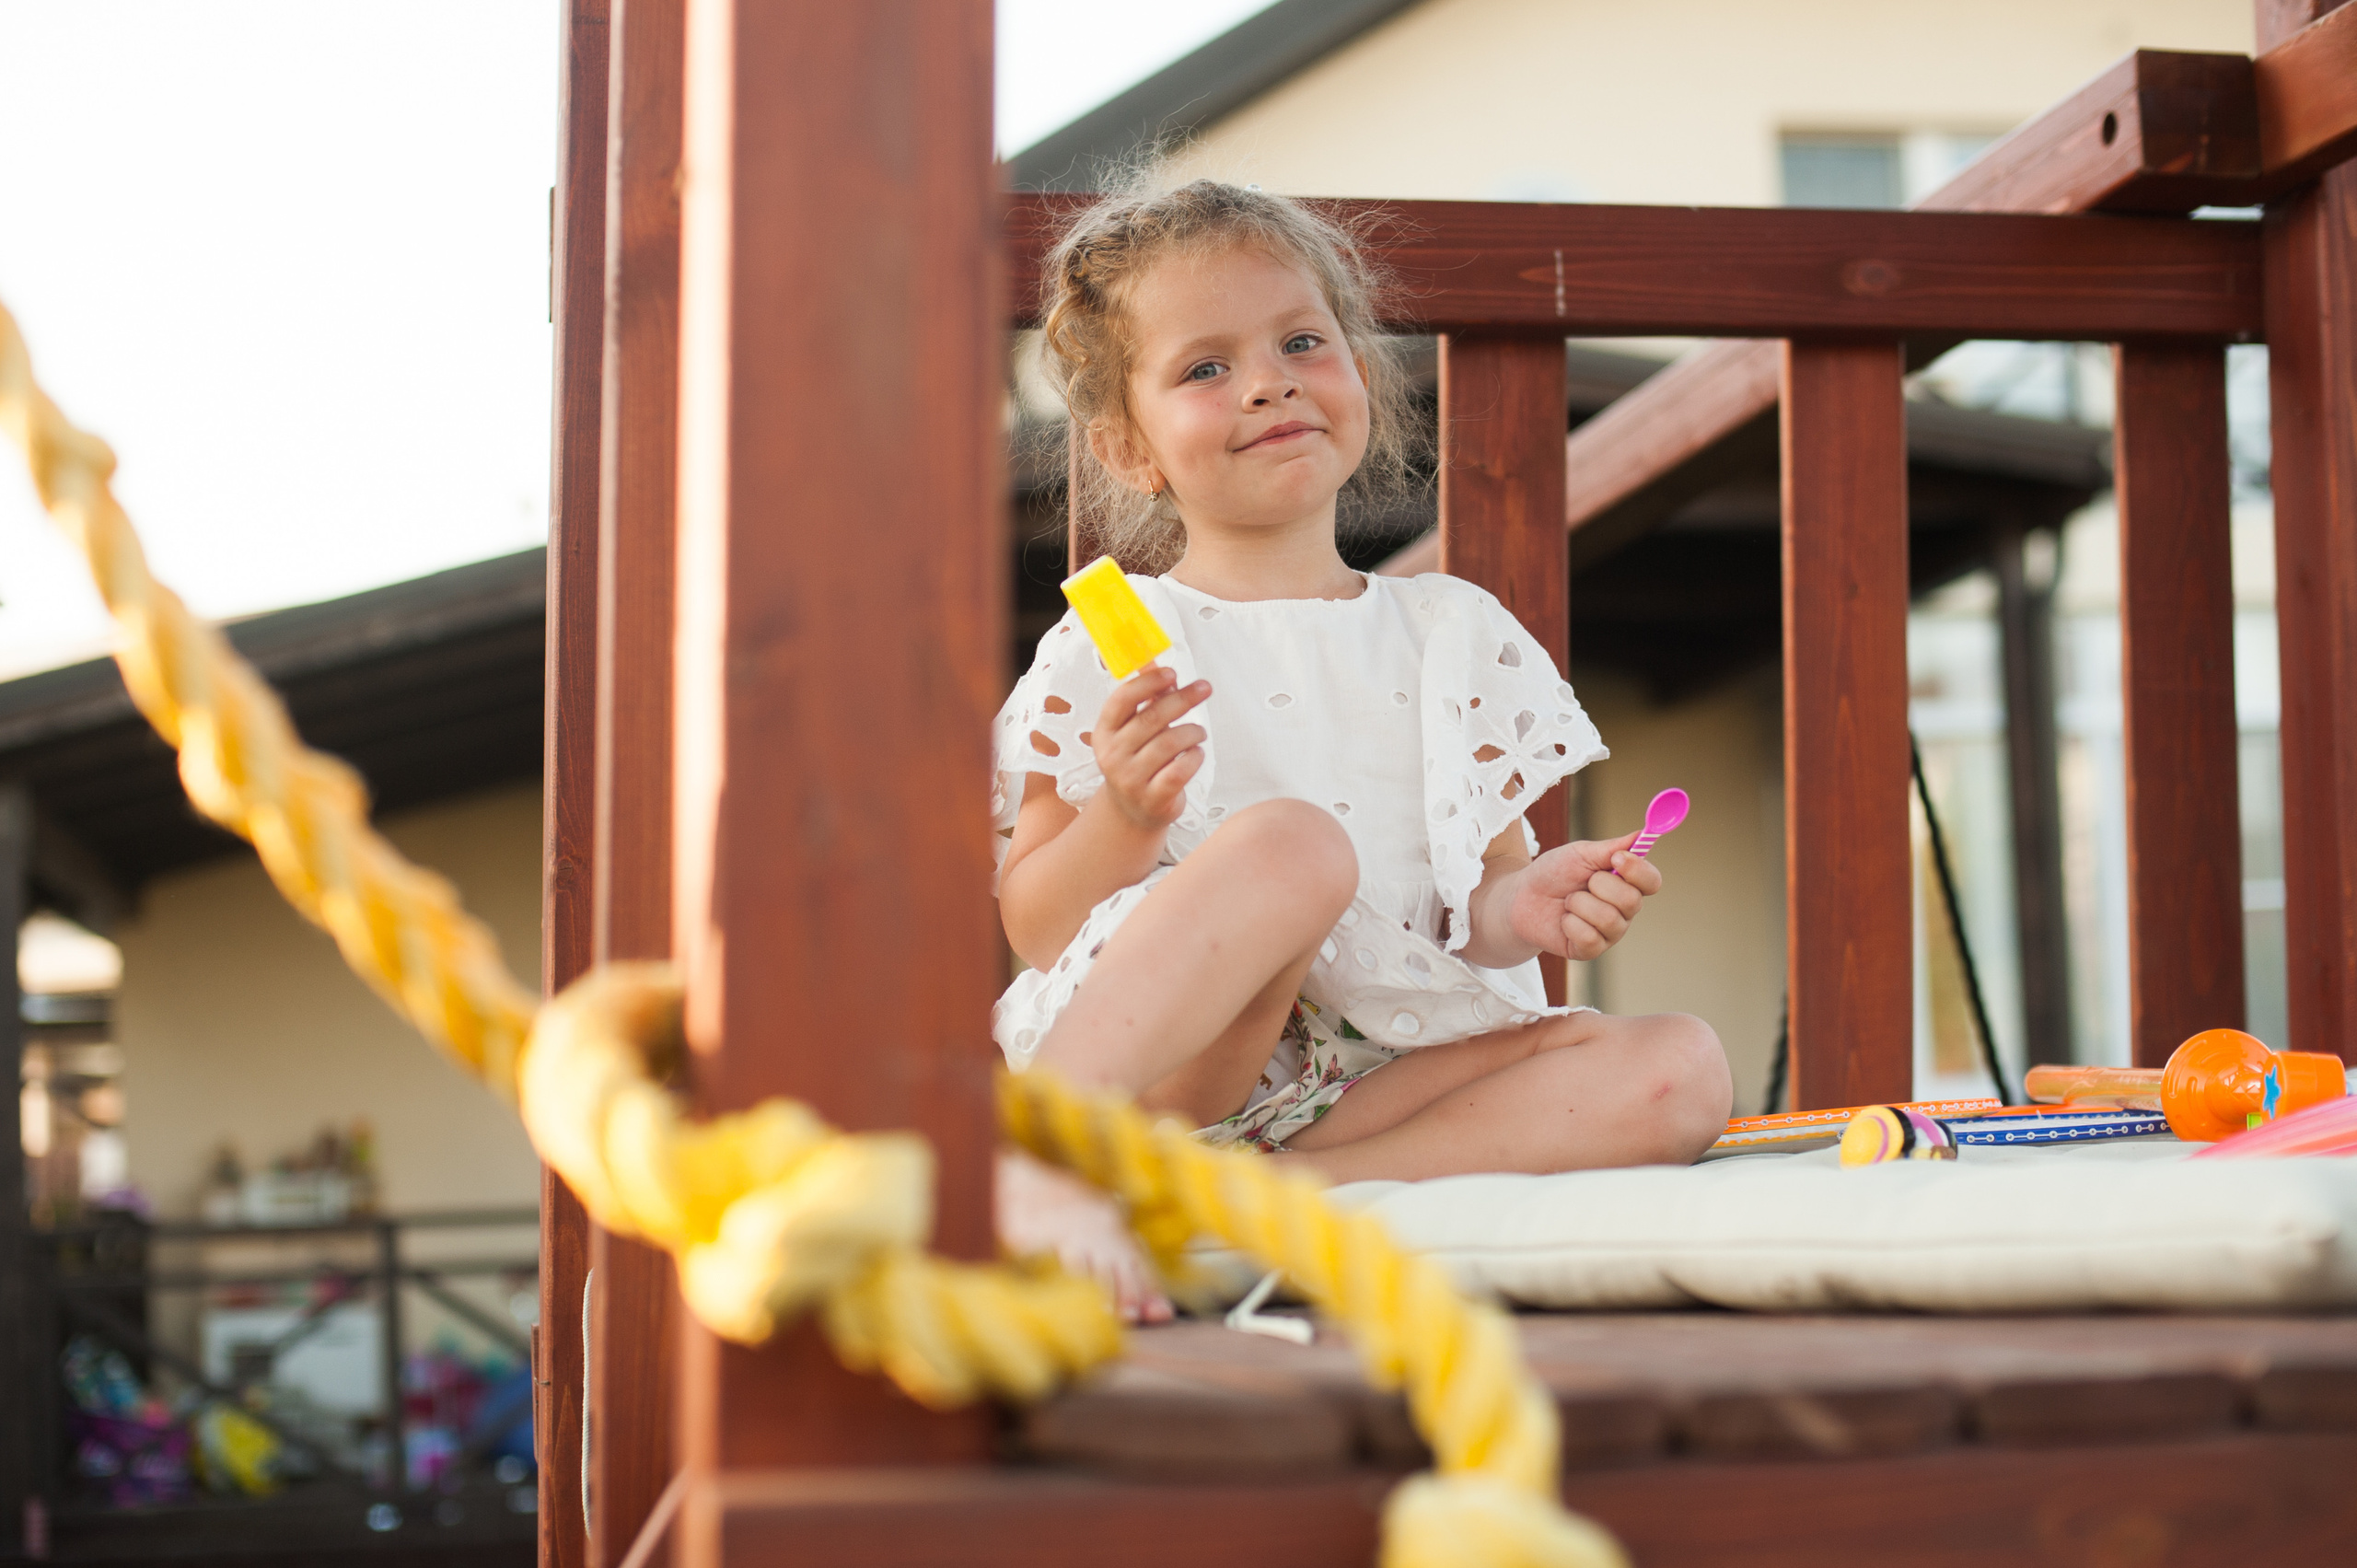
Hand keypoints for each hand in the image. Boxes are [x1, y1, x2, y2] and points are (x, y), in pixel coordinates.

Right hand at [1090, 665, 1209, 831]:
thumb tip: (1155, 661)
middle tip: (1204, 689)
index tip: (1172, 674)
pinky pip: (1180, 770)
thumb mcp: (1132, 729)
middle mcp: (1113, 755)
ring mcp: (1130, 779)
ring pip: (1170, 743)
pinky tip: (1196, 753)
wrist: (1133, 810)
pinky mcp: (1153, 798)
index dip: (1148, 683)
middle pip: (1152, 718)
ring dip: (1192, 731)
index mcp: (1105, 732)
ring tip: (1198, 732)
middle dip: (1182, 699)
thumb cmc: (1137, 761)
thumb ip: (1144, 697)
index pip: (1122, 700)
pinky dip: (1194, 757)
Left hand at [1502, 832, 1661, 961]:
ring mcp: (1609, 932)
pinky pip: (1590, 937)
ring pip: (1609, 919)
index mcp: (1626, 883)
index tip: (1616, 859)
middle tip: (1582, 883)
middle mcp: (1624, 910)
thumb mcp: (1581, 854)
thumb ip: (1612, 847)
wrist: (1521, 897)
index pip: (1652, 881)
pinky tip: (1563, 920)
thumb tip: (1642, 834)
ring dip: (1580, 904)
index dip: (1638, 870)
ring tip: (1568, 901)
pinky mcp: (1590, 949)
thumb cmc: (1554, 873)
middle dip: (1600, 885)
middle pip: (1633, 901)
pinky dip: (1570, 923)